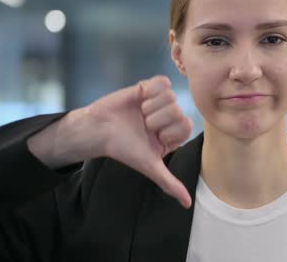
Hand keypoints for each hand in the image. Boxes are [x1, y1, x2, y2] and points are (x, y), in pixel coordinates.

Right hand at [86, 75, 193, 207]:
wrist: (99, 130)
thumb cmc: (124, 149)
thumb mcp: (149, 166)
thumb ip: (169, 183)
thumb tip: (187, 204)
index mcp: (174, 134)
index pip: (186, 125)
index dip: (168, 131)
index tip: (153, 137)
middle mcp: (170, 117)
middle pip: (178, 110)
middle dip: (156, 120)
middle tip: (143, 125)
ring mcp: (161, 101)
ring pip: (170, 96)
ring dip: (150, 106)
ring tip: (139, 113)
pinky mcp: (150, 87)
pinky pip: (163, 82)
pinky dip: (149, 91)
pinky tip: (139, 99)